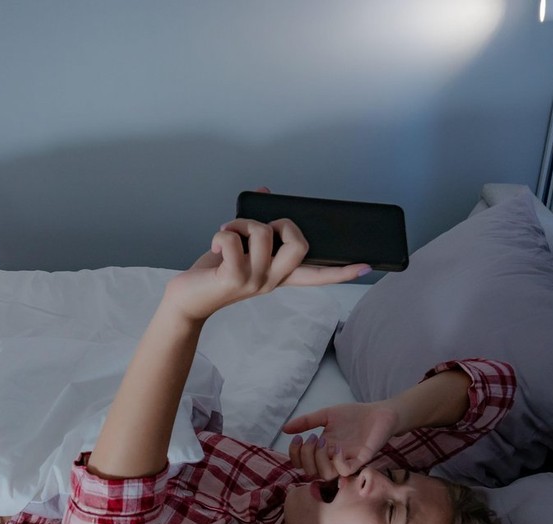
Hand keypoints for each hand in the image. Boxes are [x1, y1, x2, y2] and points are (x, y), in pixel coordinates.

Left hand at [165, 218, 367, 323]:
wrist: (186, 300)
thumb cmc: (214, 273)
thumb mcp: (240, 246)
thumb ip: (256, 225)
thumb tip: (264, 193)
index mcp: (278, 275)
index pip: (317, 275)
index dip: (341, 270)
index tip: (366, 266)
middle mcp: (271, 281)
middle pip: (300, 245)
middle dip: (282, 224)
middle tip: (258, 229)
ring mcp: (255, 282)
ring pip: (265, 234)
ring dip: (241, 224)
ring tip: (227, 235)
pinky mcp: (234, 279)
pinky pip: (234, 239)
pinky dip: (222, 233)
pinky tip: (216, 246)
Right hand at [283, 401, 401, 476]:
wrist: (379, 413)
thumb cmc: (354, 415)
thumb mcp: (326, 415)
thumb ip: (306, 422)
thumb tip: (284, 429)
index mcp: (323, 451)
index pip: (302, 464)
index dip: (295, 455)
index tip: (298, 438)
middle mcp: (332, 459)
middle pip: (311, 472)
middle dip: (306, 455)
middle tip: (314, 438)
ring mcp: (346, 461)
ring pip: (326, 475)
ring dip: (320, 458)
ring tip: (324, 440)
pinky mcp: (361, 459)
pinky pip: (345, 471)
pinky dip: (338, 462)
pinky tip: (338, 447)